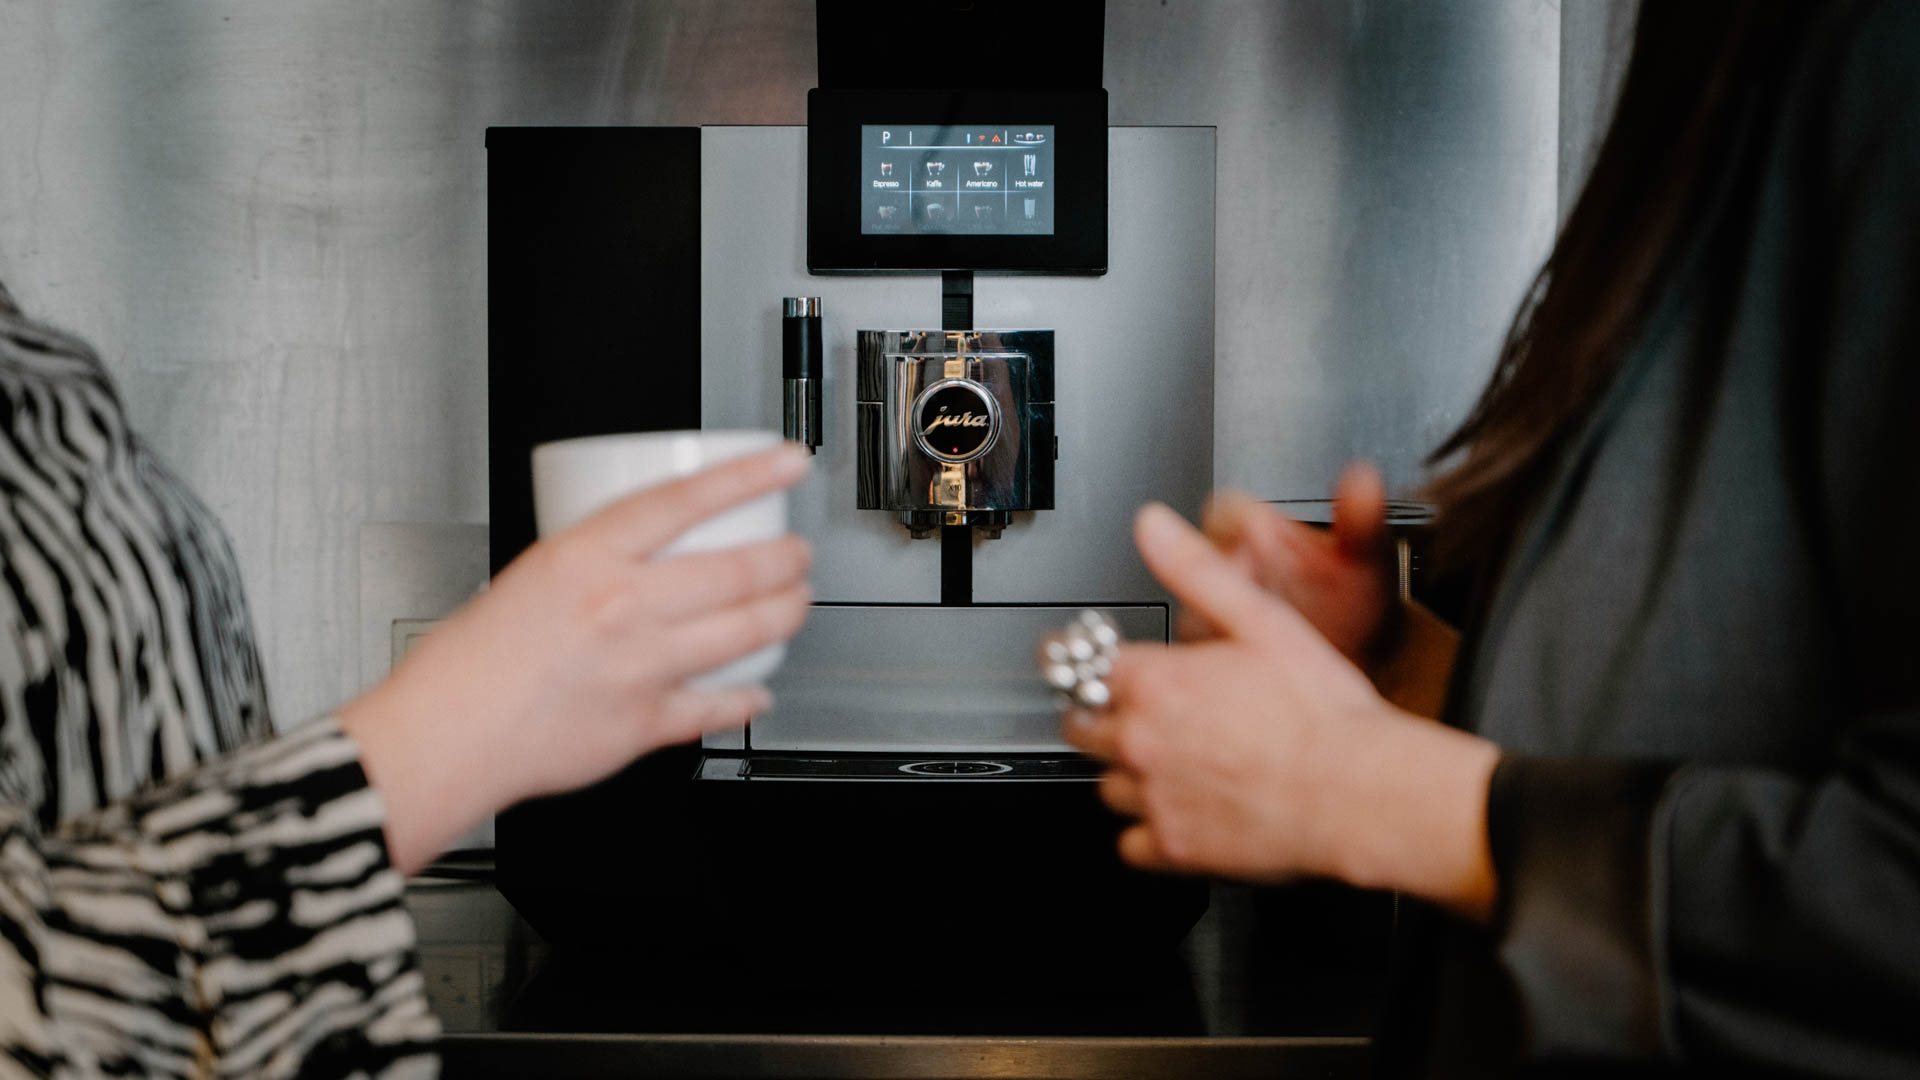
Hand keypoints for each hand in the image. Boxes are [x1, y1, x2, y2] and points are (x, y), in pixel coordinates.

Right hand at [342, 444, 812, 874]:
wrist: (441, 737)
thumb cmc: (465, 663)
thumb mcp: (528, 576)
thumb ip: (591, 566)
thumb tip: (635, 562)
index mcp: (585, 558)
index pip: (686, 500)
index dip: (749, 476)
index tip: (786, 463)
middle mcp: (622, 608)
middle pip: (735, 570)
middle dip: (786, 558)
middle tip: (799, 553)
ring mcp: (640, 667)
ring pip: (744, 632)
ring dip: (785, 614)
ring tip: (795, 603)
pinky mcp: (644, 723)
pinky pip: (717, 706)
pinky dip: (747, 697)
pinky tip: (757, 691)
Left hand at [1065, 502, 1498, 919]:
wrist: (1360, 790)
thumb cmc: (1322, 711)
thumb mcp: (1260, 618)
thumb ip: (1195, 570)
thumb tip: (1152, 526)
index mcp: (1154, 681)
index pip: (1088, 666)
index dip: (1102, 665)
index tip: (1104, 668)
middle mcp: (1141, 740)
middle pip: (1082, 726)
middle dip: (1103, 716)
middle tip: (1141, 715)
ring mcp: (1154, 798)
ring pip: (1105, 785)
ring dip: (1127, 774)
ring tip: (1173, 763)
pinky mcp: (1174, 848)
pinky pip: (1131, 845)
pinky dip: (1148, 834)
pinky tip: (1180, 814)